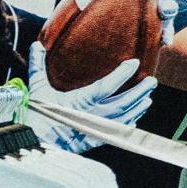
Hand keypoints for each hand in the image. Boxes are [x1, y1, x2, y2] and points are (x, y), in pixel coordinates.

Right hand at [41, 53, 160, 136]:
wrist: (34, 143)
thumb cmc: (36, 115)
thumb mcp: (37, 89)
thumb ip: (38, 66)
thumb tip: (36, 45)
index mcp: (79, 101)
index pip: (106, 86)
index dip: (122, 74)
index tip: (134, 63)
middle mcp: (91, 115)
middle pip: (122, 103)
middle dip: (139, 92)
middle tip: (152, 81)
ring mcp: (94, 129)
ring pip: (123, 118)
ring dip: (138, 108)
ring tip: (148, 97)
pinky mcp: (94, 140)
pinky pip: (116, 133)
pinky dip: (128, 124)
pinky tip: (135, 118)